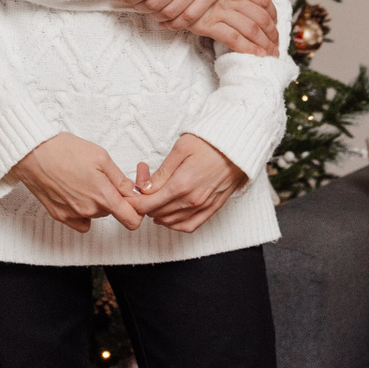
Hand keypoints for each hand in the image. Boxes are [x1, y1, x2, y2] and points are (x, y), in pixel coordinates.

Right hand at [7, 133, 141, 232]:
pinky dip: (82, 212)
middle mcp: (89, 210)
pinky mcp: (59, 216)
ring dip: (96, 202)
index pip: (131, 220)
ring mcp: (73, 215)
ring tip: (84, 179)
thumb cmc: (65, 150)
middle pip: (112, 212)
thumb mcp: (101, 157)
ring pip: (96, 214)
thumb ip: (120, 179)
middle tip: (101, 177)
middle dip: (112, 198)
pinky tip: (76, 194)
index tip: (132, 199)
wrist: (33, 153)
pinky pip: (80, 221)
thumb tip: (133, 192)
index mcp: (103, 196)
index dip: (136, 210)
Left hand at [129, 134, 246, 232]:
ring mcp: (204, 206)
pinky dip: (176, 225)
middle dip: (144, 206)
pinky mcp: (214, 207)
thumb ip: (162, 172)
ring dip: (158, 216)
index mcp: (182, 184)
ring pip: (172, 222)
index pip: (149, 203)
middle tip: (140, 193)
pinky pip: (190, 225)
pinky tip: (169, 217)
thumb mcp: (181, 148)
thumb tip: (145, 189)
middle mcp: (193, 200)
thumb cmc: (210, 142)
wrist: (240, 144)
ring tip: (152, 202)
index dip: (134, 202)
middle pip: (158, 213)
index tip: (128, 197)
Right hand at [181, 0, 278, 57]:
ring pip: (252, 29)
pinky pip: (234, 38)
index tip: (276, 25)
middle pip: (261, 17)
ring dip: (265, 44)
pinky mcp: (207, 24)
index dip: (273, 15)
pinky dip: (249, 49)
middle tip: (276, 46)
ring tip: (271, 55)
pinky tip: (257, 56)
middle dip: (272, 34)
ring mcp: (220, 11)